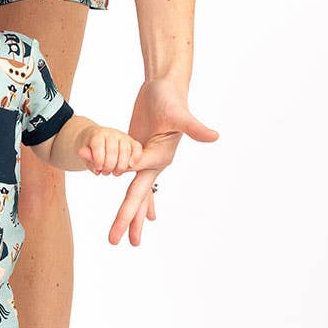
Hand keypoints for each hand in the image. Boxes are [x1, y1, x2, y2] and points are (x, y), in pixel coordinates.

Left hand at [76, 125, 142, 175]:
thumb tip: (85, 157)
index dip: (98, 161)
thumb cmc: (92, 149)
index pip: (98, 147)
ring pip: (126, 151)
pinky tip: (130, 166)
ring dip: (121, 166)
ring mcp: (123, 136)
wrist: (99, 140)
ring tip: (115, 173)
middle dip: (109, 166)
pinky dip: (135, 157)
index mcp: (97, 134)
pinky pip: (137, 148)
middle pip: (113, 151)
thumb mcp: (86, 154)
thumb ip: (87, 156)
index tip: (98, 169)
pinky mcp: (132, 141)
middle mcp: (111, 133)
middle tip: (106, 173)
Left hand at [109, 77, 218, 246]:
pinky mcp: (139, 151)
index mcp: (161, 158)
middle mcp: (155, 164)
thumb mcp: (179, 114)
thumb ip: (193, 127)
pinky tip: (138, 207)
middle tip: (113, 242)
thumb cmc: (171, 98)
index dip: (125, 184)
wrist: (166, 86)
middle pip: (138, 197)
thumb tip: (214, 136)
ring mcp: (147, 159)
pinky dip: (130, 190)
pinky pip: (131, 176)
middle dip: (126, 220)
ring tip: (123, 237)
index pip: (140, 180)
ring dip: (129, 214)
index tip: (115, 179)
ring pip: (137, 193)